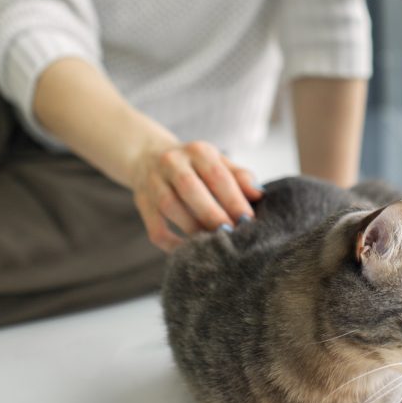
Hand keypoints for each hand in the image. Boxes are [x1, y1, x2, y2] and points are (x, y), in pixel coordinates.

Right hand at [130, 139, 263, 251]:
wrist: (148, 157)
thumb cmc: (194, 166)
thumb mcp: (217, 162)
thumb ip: (239, 176)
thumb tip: (259, 194)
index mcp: (197, 151)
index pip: (216, 174)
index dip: (233, 199)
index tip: (248, 220)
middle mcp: (172, 162)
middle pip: (190, 188)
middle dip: (213, 214)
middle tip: (231, 235)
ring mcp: (153, 182)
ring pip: (170, 206)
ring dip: (193, 228)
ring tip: (213, 244)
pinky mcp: (141, 202)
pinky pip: (154, 227)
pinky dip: (171, 243)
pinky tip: (188, 251)